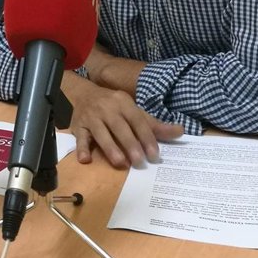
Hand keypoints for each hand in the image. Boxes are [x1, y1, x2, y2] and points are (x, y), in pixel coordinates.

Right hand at [64, 73, 182, 168]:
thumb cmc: (114, 106)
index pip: (137, 120)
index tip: (154, 155)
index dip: (146, 137)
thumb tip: (180, 131)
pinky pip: (79, 137)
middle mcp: (107, 108)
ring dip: (110, 148)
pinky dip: (81, 148)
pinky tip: (85, 160)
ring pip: (100, 133)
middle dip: (130, 144)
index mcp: (123, 103)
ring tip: (120, 163)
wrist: (84, 93)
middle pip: (119, 127)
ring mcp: (91, 117)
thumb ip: (154, 124)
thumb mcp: (133, 111)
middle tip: (139, 162)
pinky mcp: (77, 126)